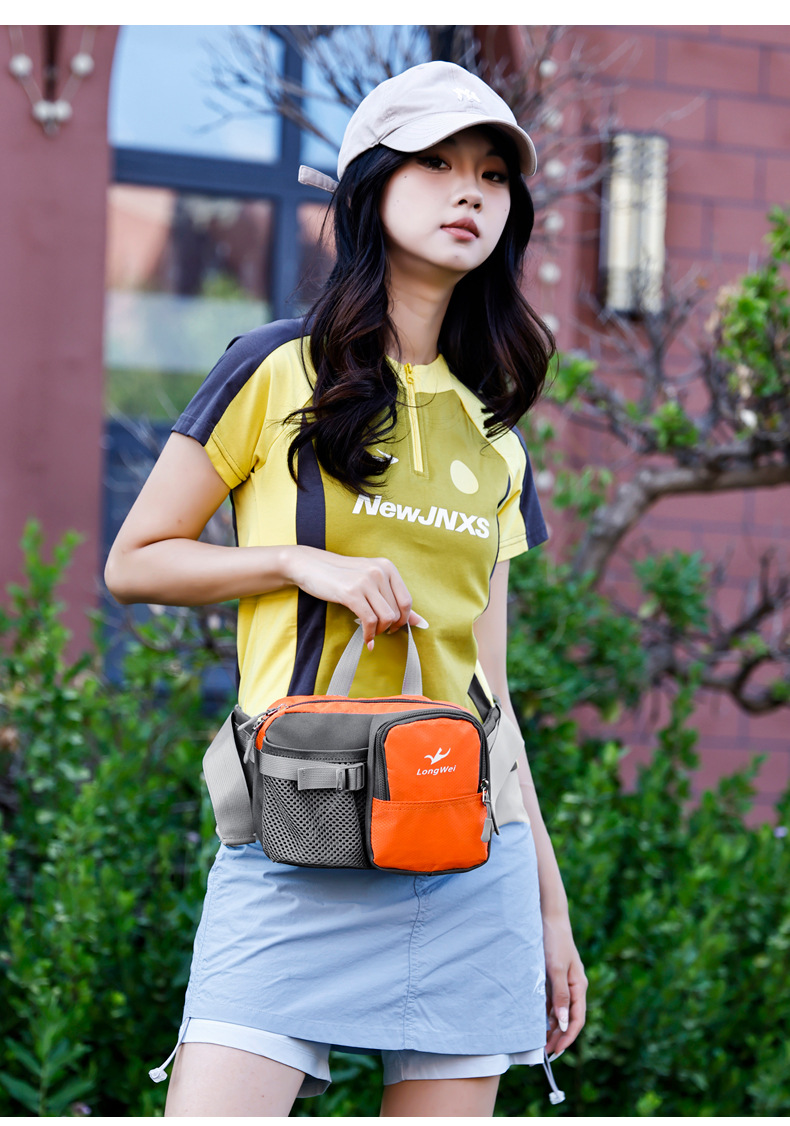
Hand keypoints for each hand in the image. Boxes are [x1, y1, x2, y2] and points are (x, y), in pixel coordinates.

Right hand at [285, 547, 427, 648]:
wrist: (309, 565)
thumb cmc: (340, 575)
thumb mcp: (369, 581)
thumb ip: (393, 599)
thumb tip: (421, 622)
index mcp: (387, 567)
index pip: (407, 601)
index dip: (403, 620)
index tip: (394, 628)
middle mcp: (379, 571)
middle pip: (397, 612)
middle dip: (390, 628)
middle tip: (379, 632)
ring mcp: (365, 581)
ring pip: (386, 618)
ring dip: (379, 632)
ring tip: (371, 634)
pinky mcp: (351, 593)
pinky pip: (369, 621)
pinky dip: (369, 635)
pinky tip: (365, 640)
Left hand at [542, 916, 586, 1059]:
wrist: (548, 917)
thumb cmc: (554, 941)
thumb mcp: (556, 969)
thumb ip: (561, 995)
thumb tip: (564, 1023)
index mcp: (579, 986)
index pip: (577, 1019)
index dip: (568, 1038)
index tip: (555, 1052)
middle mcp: (573, 986)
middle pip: (568, 1018)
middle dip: (558, 1036)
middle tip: (544, 1052)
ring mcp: (563, 982)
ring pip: (559, 1011)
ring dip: (551, 1027)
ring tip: (539, 1041)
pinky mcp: (553, 977)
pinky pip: (551, 1001)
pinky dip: (545, 1013)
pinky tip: (536, 1021)